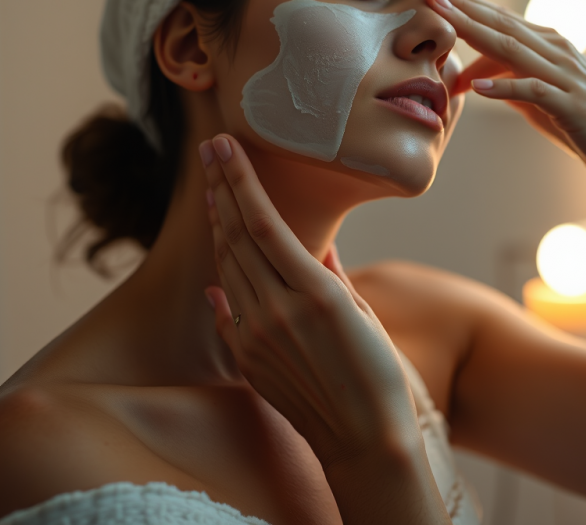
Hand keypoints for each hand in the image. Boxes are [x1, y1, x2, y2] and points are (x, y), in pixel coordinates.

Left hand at [198, 135, 418, 470]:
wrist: (362, 439)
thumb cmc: (376, 372)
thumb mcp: (360, 312)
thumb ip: (330, 273)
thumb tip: (316, 246)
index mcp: (313, 291)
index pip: (262, 221)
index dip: (240, 180)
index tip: (224, 147)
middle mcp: (278, 309)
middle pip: (235, 236)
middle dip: (220, 188)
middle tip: (209, 152)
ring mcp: (256, 334)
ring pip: (226, 264)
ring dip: (217, 222)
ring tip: (213, 189)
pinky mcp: (245, 357)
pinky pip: (225, 303)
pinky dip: (220, 272)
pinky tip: (218, 249)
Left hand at [425, 0, 585, 187]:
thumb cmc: (579, 120)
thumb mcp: (535, 98)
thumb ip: (506, 82)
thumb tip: (471, 78)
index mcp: (546, 44)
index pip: (498, 17)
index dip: (464, 0)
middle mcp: (555, 50)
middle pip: (501, 23)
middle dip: (462, 4)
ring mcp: (564, 75)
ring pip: (512, 48)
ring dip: (476, 31)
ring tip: (444, 18)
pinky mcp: (570, 104)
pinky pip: (533, 91)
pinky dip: (504, 88)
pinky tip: (477, 89)